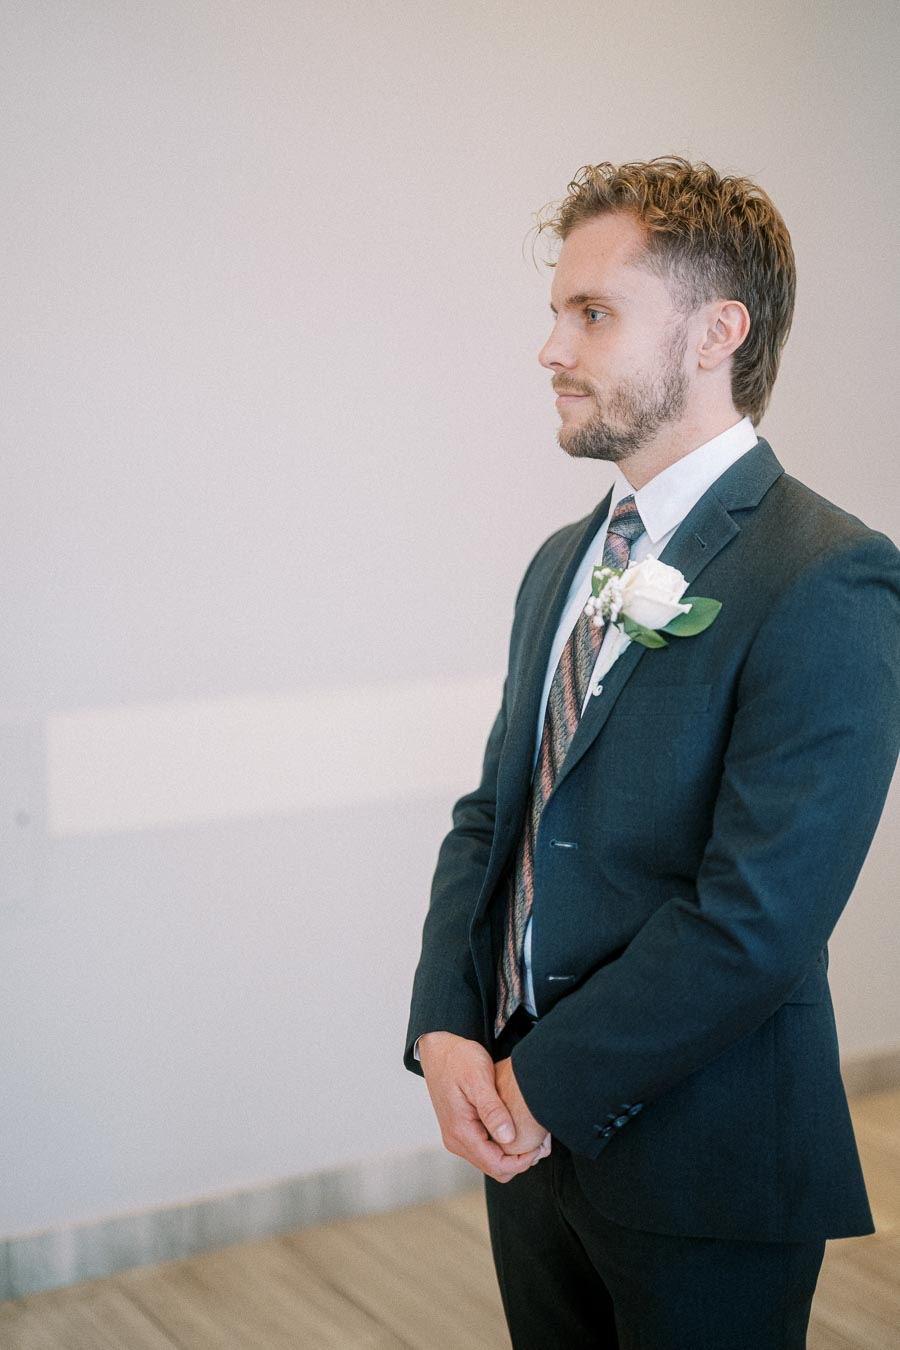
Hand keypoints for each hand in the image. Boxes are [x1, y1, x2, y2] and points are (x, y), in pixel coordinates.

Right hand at [418, 1032, 549, 1182]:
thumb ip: (492, 1110)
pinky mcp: (462, 1131)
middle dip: (520, 1161)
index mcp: (460, 1131)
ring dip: (513, 1154)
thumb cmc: (457, 1059)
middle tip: (541, 1141)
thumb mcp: (478, 1078)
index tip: (539, 1146)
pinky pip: (486, 1149)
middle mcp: (456, 1140)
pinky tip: (516, 1127)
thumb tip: (508, 1138)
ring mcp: (457, 1137)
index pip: (495, 1165)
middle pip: (494, 1168)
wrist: (438, 1050)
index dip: (521, 1162)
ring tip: (532, 1133)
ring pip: (491, 1161)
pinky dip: (504, 1145)